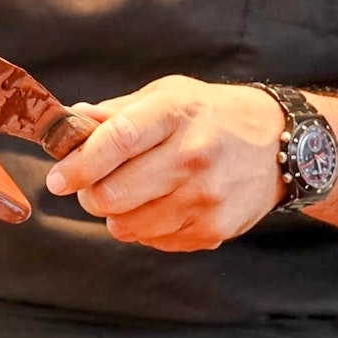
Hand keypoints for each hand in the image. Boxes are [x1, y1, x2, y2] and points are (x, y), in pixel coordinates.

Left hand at [46, 75, 286, 251]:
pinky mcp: (214, 229)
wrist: (280, 146)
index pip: (117, 140)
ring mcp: (205, 198)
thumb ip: (117, 112)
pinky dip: (147, 227)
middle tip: (94, 185)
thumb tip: (71, 122)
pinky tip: (166, 204)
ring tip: (135, 192)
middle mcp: (193, 156)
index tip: (57, 179)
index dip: (79, 164)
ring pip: (127, 226)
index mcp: (176, 113)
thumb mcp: (168, 95)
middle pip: (113, 195)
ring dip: (117, 214)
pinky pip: (153, 241)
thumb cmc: (212, 115)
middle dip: (90, 194)